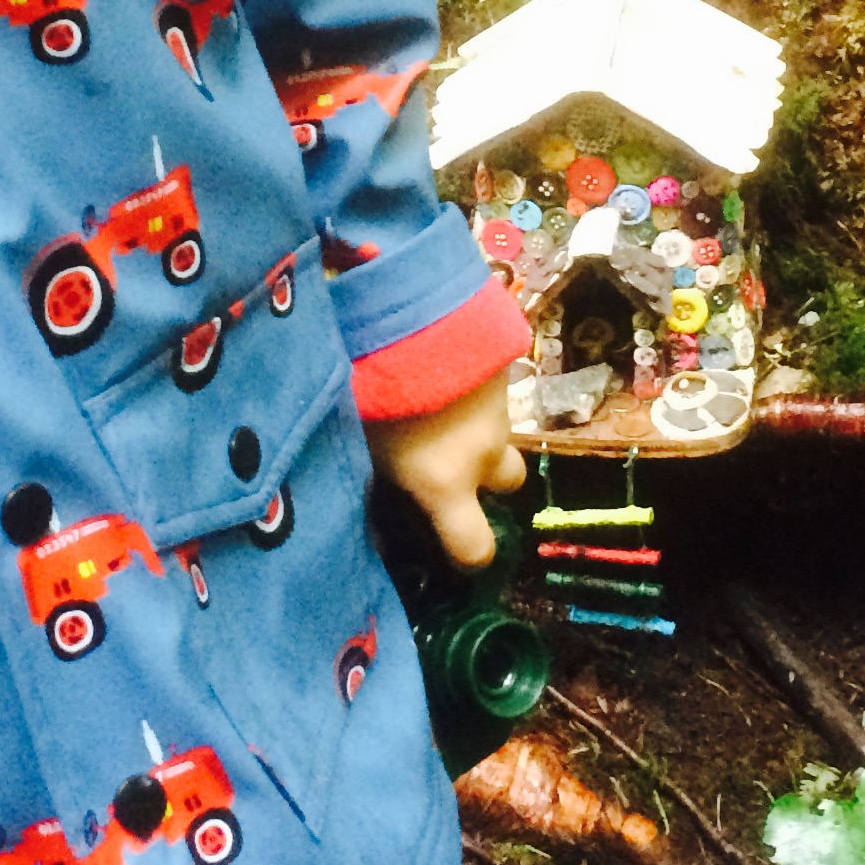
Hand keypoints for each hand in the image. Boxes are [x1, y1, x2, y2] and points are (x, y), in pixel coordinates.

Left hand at [367, 370, 526, 569]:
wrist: (416, 310)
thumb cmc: (376, 389)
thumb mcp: (360, 443)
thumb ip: (368, 481)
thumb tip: (356, 522)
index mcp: (446, 483)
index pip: (476, 549)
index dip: (467, 554)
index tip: (451, 547)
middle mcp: (483, 453)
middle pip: (508, 483)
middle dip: (485, 476)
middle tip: (447, 457)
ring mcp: (500, 406)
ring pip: (501, 431)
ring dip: (479, 428)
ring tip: (440, 405)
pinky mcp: (504, 364)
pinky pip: (496, 389)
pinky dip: (476, 388)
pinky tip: (445, 367)